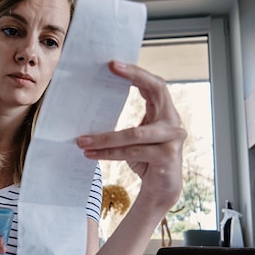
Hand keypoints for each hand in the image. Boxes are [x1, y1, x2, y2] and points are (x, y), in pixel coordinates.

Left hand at [76, 61, 185, 211]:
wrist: (162, 190)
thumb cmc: (146, 160)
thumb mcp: (136, 137)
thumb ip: (127, 122)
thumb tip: (94, 106)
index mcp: (166, 113)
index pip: (156, 85)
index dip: (138, 72)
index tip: (114, 64)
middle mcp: (173, 122)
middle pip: (156, 92)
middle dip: (133, 77)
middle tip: (108, 69)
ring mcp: (173, 139)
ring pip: (134, 133)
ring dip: (104, 137)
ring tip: (81, 140)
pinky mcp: (167, 157)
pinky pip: (132, 152)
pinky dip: (109, 153)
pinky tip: (91, 153)